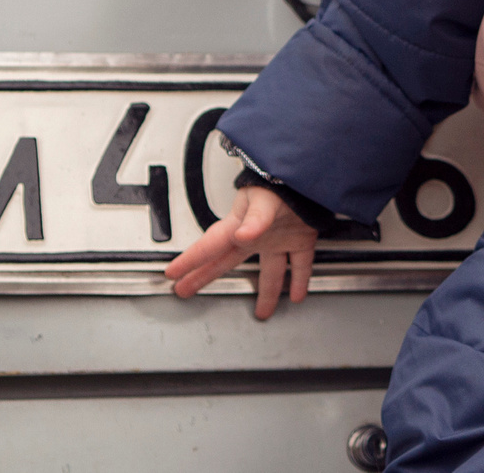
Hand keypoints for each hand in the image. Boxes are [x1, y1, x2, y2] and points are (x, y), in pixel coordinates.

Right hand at [163, 184, 316, 318]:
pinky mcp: (300, 238)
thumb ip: (256, 220)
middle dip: (204, 276)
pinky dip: (300, 280)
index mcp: (240, 224)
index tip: (173, 272)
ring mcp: (278, 238)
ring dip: (266, 292)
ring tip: (262, 311)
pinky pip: (299, 264)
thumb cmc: (283, 181)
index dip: (191, 260)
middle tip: (184, 289)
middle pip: (226, 261)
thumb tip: (243, 235)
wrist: (310, 172)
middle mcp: (256, 234)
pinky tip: (299, 294)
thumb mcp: (265, 199)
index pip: (210, 246)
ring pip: (270, 271)